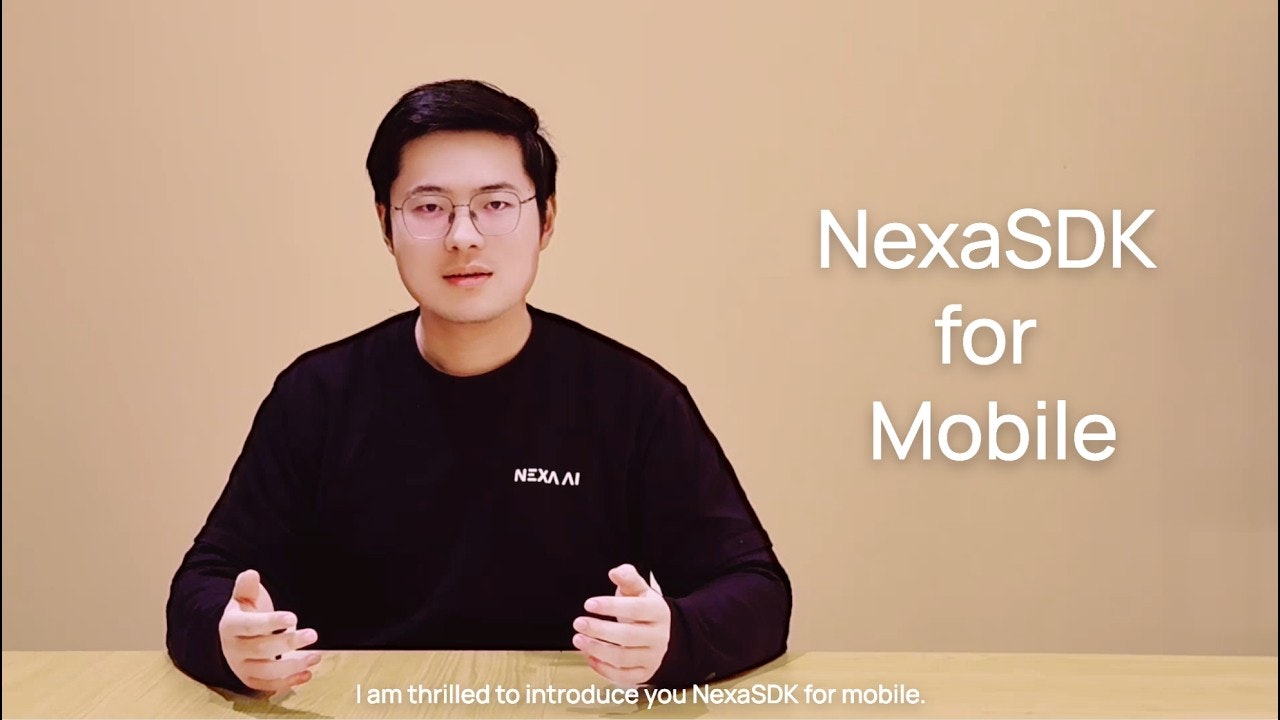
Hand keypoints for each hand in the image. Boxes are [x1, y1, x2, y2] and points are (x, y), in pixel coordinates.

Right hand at [218, 569, 320, 694]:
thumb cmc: (244, 614)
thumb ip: (247, 586)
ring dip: (293, 665)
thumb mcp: (243, 598)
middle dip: (289, 643)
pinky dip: (288, 682)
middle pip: (262, 649)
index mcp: (231, 626)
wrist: (232, 637)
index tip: (293, 618)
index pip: (250, 625)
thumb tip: (251, 574)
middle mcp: (233, 649)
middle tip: (313, 635)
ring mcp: (241, 667)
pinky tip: (307, 674)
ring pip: (267, 671)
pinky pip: (269, 685)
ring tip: (316, 656)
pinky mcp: (250, 680)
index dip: (271, 622)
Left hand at [574, 563, 670, 686]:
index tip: (589, 604)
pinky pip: (624, 676)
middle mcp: (658, 636)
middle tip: (578, 623)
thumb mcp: (640, 590)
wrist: (665, 634)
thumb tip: (616, 572)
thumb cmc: (645, 610)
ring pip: (623, 658)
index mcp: (658, 612)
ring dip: (597, 650)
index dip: (611, 606)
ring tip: (578, 640)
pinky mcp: (645, 673)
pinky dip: (604, 669)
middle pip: (628, 636)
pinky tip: (589, 657)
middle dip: (599, 630)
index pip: (635, 609)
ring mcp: (653, 657)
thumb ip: (628, 578)